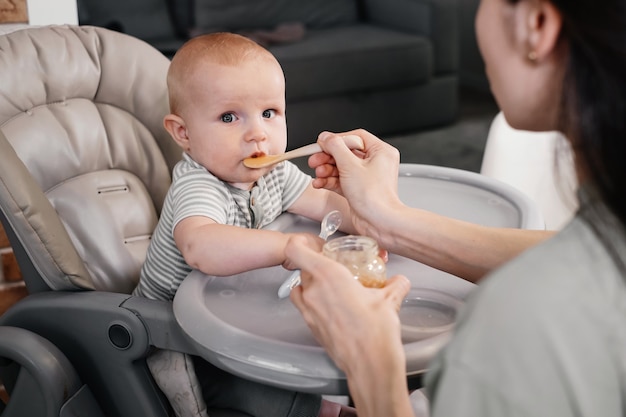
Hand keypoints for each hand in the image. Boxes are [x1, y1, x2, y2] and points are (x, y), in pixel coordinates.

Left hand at [286, 235, 409, 375]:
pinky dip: (315, 304)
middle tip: (335, 269)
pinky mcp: (311, 328)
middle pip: (302, 268)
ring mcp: (308, 311)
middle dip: (316, 266)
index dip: (300, 243)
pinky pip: (306, 308)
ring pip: (301, 288)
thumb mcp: (390, 300)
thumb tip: (399, 281)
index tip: (310, 244)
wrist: (370, 364)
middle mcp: (313, 291)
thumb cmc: (375, 332)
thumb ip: (395, 284)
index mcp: (328, 275)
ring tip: (333, 289)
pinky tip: (336, 309)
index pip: (296, 249)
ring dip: (312, 285)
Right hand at [308, 129, 404, 240]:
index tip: (322, 144)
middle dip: (328, 157)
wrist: (379, 222)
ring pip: (341, 167)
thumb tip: (326, 137)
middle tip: (315, 160)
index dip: (337, 140)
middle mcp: (375, 163)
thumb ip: (335, 147)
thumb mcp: (350, 165)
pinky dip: (329, 181)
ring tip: (317, 174)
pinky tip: (320, 183)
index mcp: (380, 152)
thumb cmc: (374, 197)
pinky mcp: (358, 190)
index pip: (355, 138)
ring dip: (326, 170)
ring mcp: (367, 177)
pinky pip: (341, 180)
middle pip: (346, 153)